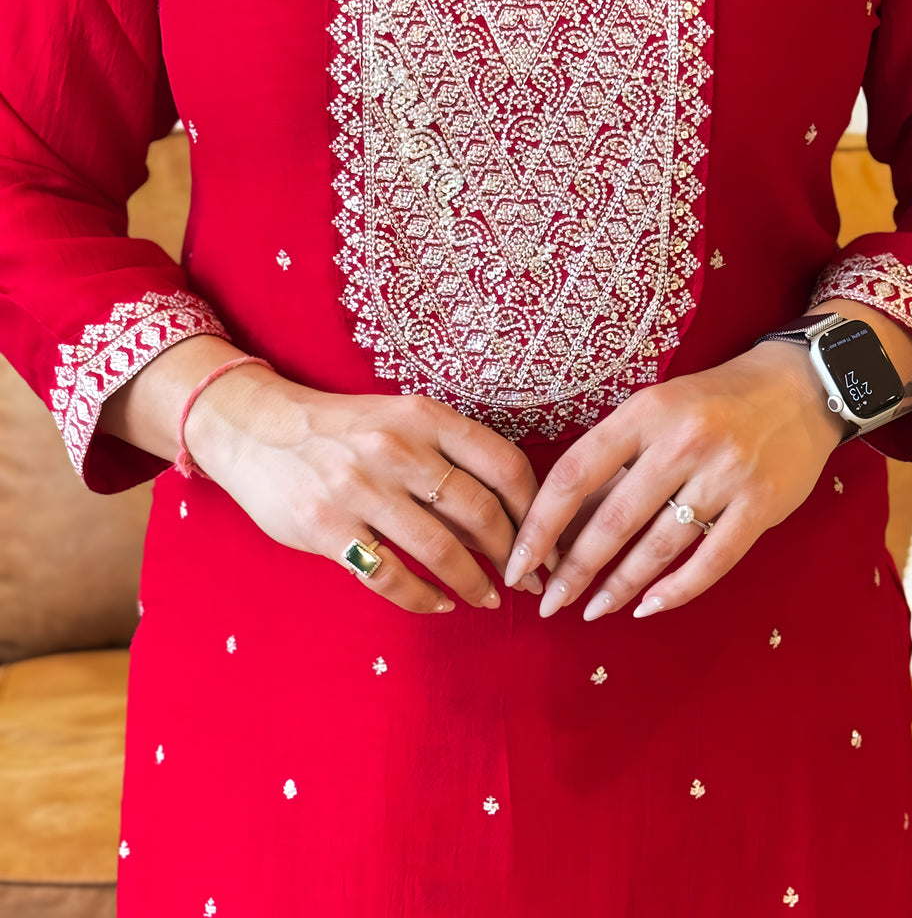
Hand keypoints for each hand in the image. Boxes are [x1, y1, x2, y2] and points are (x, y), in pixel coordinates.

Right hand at [186, 371, 547, 614]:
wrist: (257, 430)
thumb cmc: (343, 429)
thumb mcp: (400, 421)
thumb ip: (448, 456)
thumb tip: (510, 513)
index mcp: (424, 416)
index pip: (504, 465)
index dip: (535, 510)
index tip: (545, 539)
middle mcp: (396, 449)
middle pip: (480, 512)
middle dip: (514, 556)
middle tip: (527, 579)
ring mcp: (359, 489)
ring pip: (441, 550)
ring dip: (475, 583)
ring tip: (489, 598)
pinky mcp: (327, 528)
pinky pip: (390, 577)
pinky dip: (424, 598)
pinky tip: (440, 602)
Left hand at [503, 342, 845, 618]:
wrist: (799, 386)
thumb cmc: (713, 402)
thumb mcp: (656, 412)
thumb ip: (615, 464)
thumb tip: (562, 526)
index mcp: (645, 412)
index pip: (576, 475)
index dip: (541, 525)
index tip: (518, 561)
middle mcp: (681, 442)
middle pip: (613, 519)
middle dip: (575, 570)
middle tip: (551, 602)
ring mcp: (725, 475)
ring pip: (658, 546)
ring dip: (619, 586)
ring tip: (593, 609)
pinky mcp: (761, 505)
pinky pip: (711, 561)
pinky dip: (676, 590)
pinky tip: (647, 607)